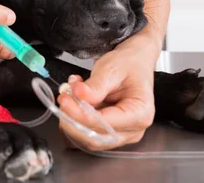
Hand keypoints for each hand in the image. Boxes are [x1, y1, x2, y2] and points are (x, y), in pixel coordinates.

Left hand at [57, 35, 158, 150]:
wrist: (132, 64)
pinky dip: (72, 119)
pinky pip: (83, 134)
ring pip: (86, 139)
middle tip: (63, 98)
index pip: (105, 124)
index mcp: (140, 114)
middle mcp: (133, 131)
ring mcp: (120, 135)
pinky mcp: (106, 134)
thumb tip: (78, 94)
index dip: (81, 115)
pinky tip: (73, 101)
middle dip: (73, 119)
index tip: (65, 100)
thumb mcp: (112, 69)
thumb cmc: (127, 66)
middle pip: (95, 138)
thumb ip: (95, 85)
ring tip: (69, 94)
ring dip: (70, 119)